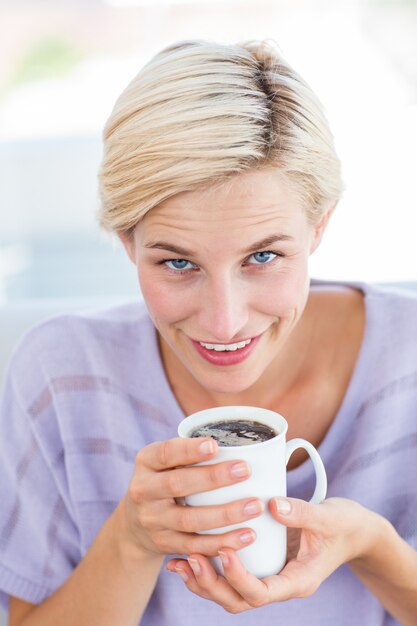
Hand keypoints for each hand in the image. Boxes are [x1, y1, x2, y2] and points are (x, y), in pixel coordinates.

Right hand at [119, 436, 264, 558]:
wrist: (135, 524)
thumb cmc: (165, 479)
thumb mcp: (165, 461)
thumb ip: (190, 452)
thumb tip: (244, 443)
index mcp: (146, 462)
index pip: (165, 453)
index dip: (189, 450)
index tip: (215, 445)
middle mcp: (143, 490)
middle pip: (177, 485)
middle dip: (213, 477)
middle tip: (245, 470)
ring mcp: (152, 520)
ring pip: (189, 519)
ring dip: (225, 514)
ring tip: (255, 506)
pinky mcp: (164, 544)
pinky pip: (195, 546)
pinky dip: (222, 542)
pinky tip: (248, 535)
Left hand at [166, 496, 379, 612]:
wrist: (351, 531)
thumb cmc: (343, 525)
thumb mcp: (328, 517)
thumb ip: (302, 513)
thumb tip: (272, 505)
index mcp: (297, 582)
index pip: (262, 593)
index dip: (239, 577)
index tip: (223, 550)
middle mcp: (279, 585)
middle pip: (238, 601)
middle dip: (211, 584)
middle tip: (190, 557)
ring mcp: (269, 577)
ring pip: (230, 594)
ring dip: (203, 581)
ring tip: (179, 561)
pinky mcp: (261, 564)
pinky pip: (230, 576)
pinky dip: (208, 569)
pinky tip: (186, 552)